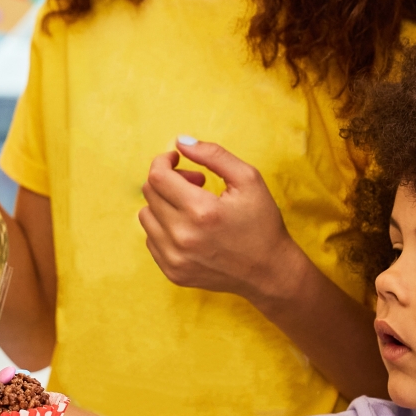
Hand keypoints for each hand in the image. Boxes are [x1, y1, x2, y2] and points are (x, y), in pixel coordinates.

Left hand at [139, 138, 299, 302]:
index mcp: (201, 211)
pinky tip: (189, 228)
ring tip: (192, 207)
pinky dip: (164, 228)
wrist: (269, 272)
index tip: (176, 159)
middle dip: (168, 180)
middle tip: (194, 182)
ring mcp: (175, 258)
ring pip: (146, 216)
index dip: (163, 161)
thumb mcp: (248, 179)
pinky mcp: (172, 272)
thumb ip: (213, 155)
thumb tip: (180, 142)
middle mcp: (183, 237)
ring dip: (163, 204)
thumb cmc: (262, 223)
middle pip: (149, 194)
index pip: (157, 177)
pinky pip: (151, 240)